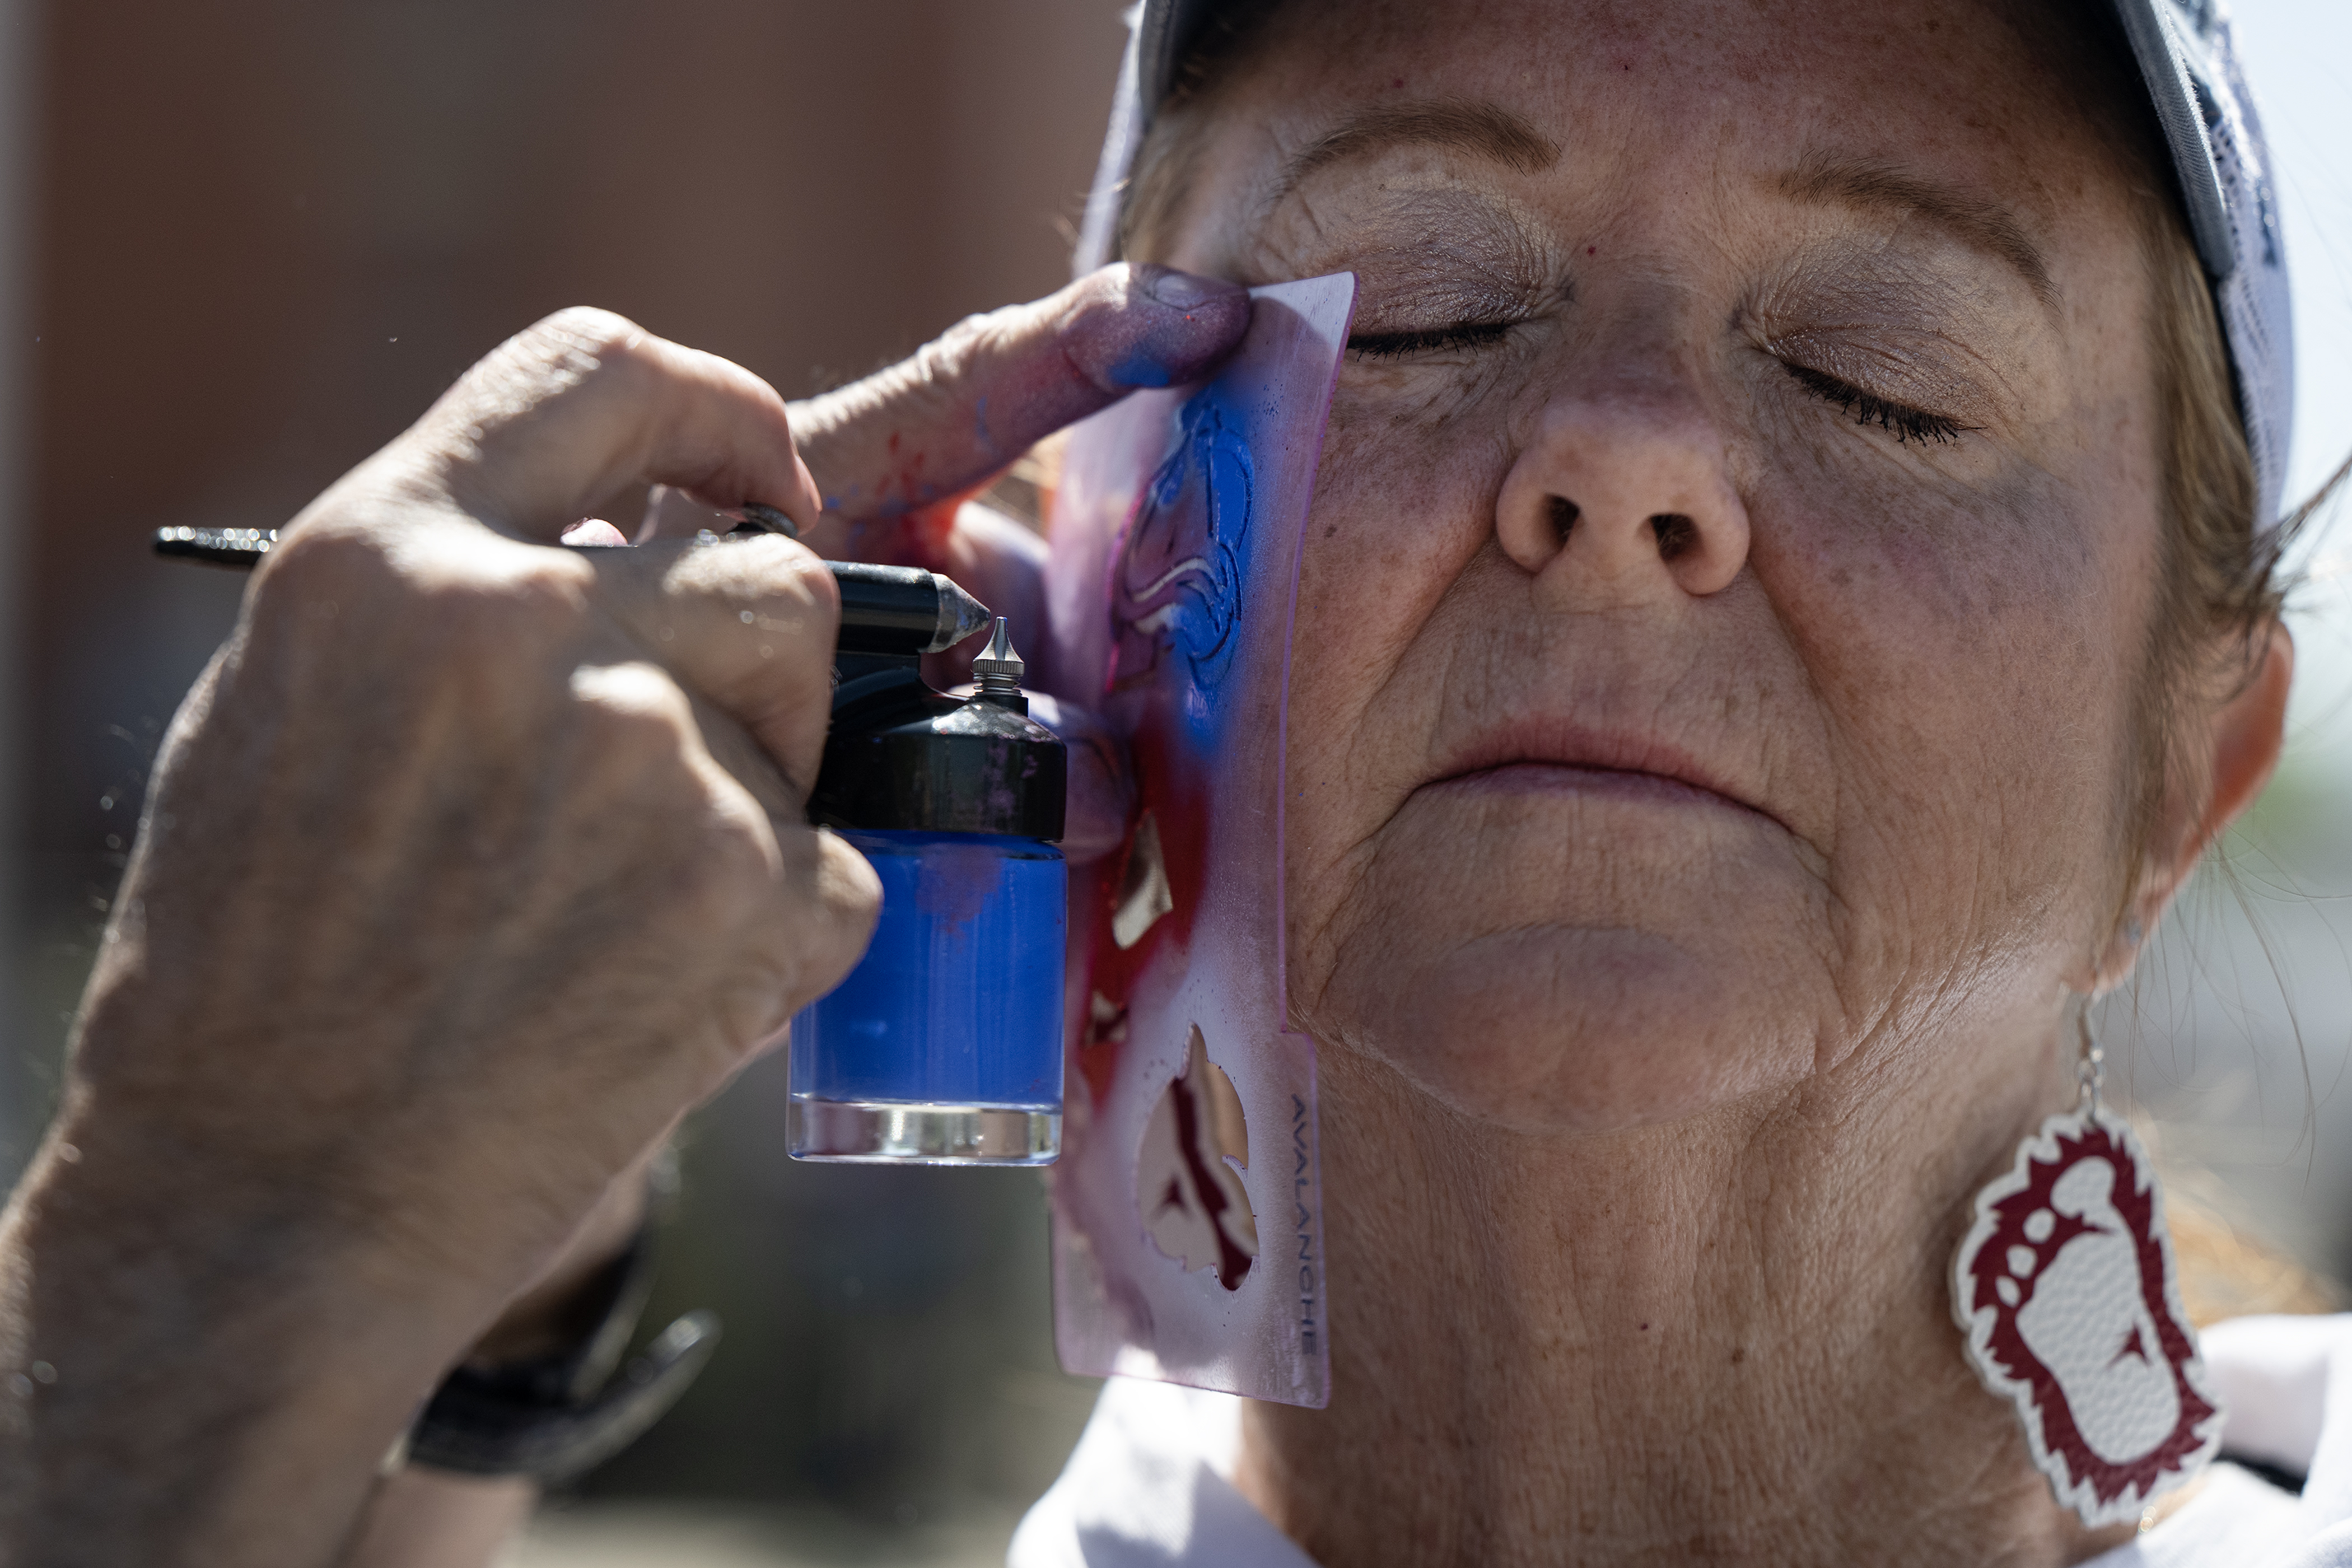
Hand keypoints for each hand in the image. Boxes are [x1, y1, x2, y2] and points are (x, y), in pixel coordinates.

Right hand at [0, 264, 1244, 1566]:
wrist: (262, 1203)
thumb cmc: (265, 969)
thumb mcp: (308, 706)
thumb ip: (464, 594)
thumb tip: (633, 544)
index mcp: (385, 555)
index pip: (602, 372)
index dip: (714, 415)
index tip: (759, 476)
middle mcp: (517, 624)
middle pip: (767, 567)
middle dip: (761, 654)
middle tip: (693, 757)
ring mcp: (646, 753)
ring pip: (811, 710)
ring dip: (763, 785)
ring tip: (625, 898)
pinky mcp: (746, 888)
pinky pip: (835, 867)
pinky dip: (776, 930)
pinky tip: (650, 993)